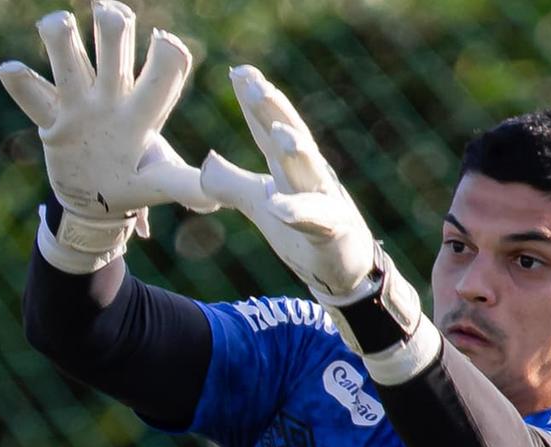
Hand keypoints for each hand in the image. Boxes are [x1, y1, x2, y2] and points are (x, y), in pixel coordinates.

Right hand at [0, 1, 216, 270]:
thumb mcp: (160, 184)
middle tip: (109, 13)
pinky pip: (34, 99)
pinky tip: (6, 66)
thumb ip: (185, 186)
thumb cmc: (135, 182)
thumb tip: (215, 201)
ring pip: (71, 65)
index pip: (162, 74)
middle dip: (114, 30)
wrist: (97, 201)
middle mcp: (113, 97)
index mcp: (144, 110)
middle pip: (114, 53)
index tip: (165, 43)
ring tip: (56, 23)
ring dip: (63, 42)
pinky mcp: (53, 121)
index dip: (166, 56)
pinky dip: (20, 84)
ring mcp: (80, 105)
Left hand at [200, 65, 377, 301]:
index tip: (238, 71)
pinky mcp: (333, 231)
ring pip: (309, 171)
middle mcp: (309, 175)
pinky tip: (277, 207)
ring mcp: (325, 200)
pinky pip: (315, 220)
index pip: (268, 129)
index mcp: (290, 167)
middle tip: (253, 82)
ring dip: (295, 150)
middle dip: (272, 109)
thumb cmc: (304, 232)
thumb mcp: (260, 204)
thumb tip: (207, 159)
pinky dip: (296, 212)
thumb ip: (231, 182)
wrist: (343, 272)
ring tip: (277, 131)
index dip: (253, 101)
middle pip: (289, 136)